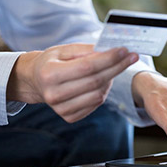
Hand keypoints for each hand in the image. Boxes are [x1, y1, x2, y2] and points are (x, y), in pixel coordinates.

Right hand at [7, 44, 138, 122]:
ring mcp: (61, 109)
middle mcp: (54, 94)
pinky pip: (96, 104)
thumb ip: (86, 50)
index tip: (125, 50)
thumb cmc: (51, 62)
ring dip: (111, 80)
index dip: (109, 58)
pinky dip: (104, 91)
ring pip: (99, 95)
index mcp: (50, 74)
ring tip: (112, 68)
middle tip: (132, 57)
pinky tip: (102, 81)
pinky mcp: (69, 117)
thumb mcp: (63, 50)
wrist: (35, 81)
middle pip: (96, 81)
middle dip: (117, 67)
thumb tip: (111, 50)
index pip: (88, 67)